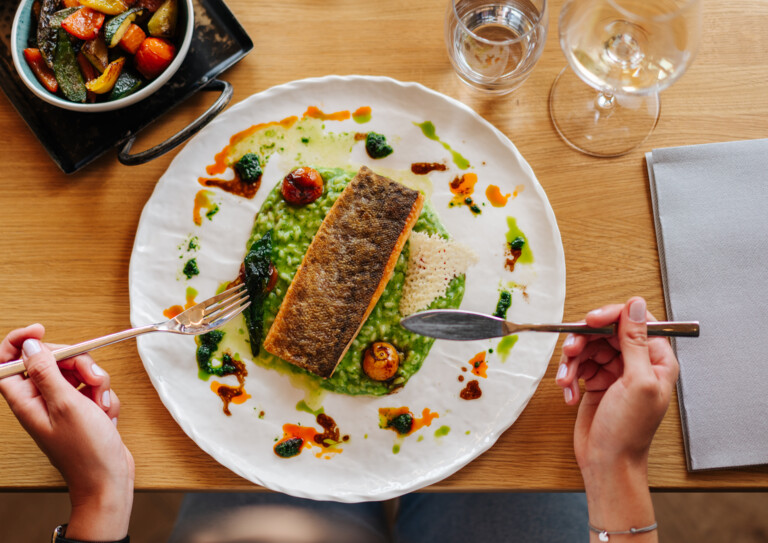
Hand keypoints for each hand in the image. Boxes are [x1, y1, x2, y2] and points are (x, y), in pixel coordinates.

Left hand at [0, 324, 133, 540]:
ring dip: (96, 381)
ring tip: (101, 403)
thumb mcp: (66, 405)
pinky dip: (104, 396)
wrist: (108, 479)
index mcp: (26, 400)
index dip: (21, 342)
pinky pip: (93, 387)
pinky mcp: (82, 409)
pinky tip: (105, 413)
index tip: (43, 330)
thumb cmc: (85, 451)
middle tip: (91, 375)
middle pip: (51, 360)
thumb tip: (31, 346)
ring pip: (77, 372)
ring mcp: (62, 405)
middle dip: (76, 362)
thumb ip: (47, 371)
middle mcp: (41, 400)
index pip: (9, 361)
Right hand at [556, 297, 678, 468]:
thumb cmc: (628, 431)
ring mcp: (615, 372)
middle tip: (570, 351)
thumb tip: (635, 305)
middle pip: (605, 332)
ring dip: (571, 361)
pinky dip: (569, 377)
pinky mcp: (595, 381)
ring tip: (565, 379)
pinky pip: (577, 365)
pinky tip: (569, 394)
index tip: (590, 321)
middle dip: (584, 341)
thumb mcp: (636, 382)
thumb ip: (636, 341)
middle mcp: (636, 362)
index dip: (611, 316)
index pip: (635, 320)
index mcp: (656, 359)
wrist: (607, 463)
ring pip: (587, 347)